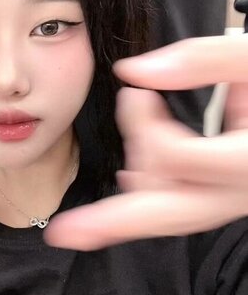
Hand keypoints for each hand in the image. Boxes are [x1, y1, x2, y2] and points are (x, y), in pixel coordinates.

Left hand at [44, 34, 247, 249]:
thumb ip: (203, 60)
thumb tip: (134, 71)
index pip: (179, 157)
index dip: (143, 125)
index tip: (134, 93)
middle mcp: (242, 188)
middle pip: (171, 213)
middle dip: (114, 223)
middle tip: (64, 234)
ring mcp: (235, 196)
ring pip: (176, 215)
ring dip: (132, 205)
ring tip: (91, 207)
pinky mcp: (228, 193)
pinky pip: (185, 206)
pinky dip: (154, 197)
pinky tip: (134, 180)